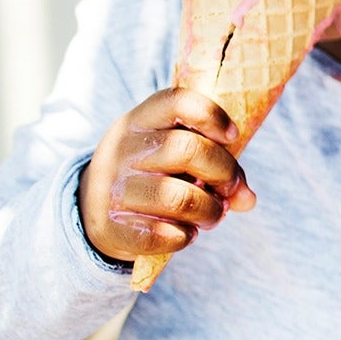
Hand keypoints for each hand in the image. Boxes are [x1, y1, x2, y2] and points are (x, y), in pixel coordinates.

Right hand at [77, 88, 254, 262]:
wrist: (93, 208)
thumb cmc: (154, 172)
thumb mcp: (177, 155)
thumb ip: (218, 165)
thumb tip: (247, 199)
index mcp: (142, 119)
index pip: (179, 102)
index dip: (213, 116)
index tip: (232, 137)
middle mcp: (123, 149)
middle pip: (186, 150)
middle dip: (223, 172)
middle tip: (231, 188)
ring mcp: (112, 188)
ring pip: (176, 197)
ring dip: (209, 210)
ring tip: (214, 215)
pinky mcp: (109, 226)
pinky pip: (157, 234)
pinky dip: (183, 237)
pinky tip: (186, 233)